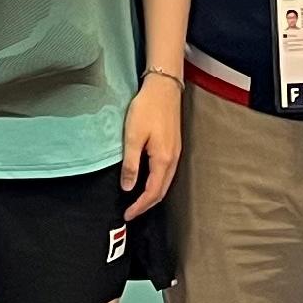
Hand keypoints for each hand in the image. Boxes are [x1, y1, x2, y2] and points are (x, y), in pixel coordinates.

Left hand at [121, 74, 185, 219]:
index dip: (140, 206)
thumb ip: (131, 164)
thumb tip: (128, 188)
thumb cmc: (147, 109)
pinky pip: (167, 173)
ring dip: (152, 195)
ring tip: (137, 202)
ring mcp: (175, 153)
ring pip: (165, 183)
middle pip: (162, 191)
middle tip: (131, 212)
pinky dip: (157, 183)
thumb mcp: (133, 136)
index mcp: (163, 160)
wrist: (164, 88)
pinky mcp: (174, 146)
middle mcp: (173, 159)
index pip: (152, 192)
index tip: (127, 215)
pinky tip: (147, 181)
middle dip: (147, 205)